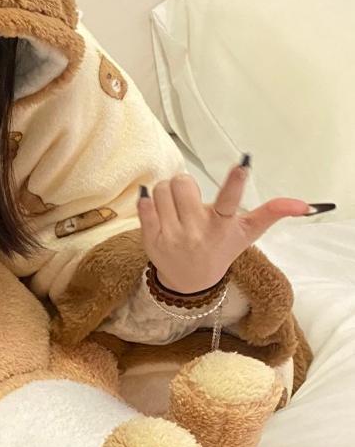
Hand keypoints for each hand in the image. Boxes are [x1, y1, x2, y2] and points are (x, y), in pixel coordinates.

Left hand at [136, 158, 312, 293]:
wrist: (190, 281)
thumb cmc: (220, 248)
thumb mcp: (247, 233)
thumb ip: (271, 213)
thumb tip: (304, 204)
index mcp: (223, 227)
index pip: (231, 202)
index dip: (235, 183)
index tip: (242, 165)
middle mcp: (198, 232)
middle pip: (183, 184)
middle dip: (184, 184)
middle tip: (187, 196)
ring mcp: (173, 236)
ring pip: (161, 189)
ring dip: (166, 191)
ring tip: (174, 205)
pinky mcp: (152, 239)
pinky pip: (144, 205)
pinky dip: (148, 200)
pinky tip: (156, 208)